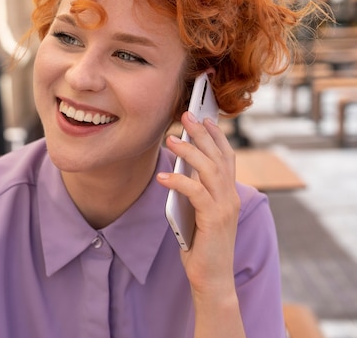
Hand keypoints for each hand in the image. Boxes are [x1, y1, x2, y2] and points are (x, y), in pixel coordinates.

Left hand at [158, 111, 239, 294]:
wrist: (213, 279)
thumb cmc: (201, 246)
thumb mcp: (198, 213)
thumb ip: (195, 193)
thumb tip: (178, 170)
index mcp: (229, 194)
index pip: (227, 157)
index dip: (216, 136)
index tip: (205, 118)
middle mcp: (231, 197)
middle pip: (218, 157)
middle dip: (202, 134)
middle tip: (186, 115)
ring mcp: (224, 208)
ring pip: (209, 170)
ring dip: (189, 151)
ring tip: (171, 138)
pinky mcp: (213, 220)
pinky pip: (196, 194)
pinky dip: (179, 182)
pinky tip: (163, 176)